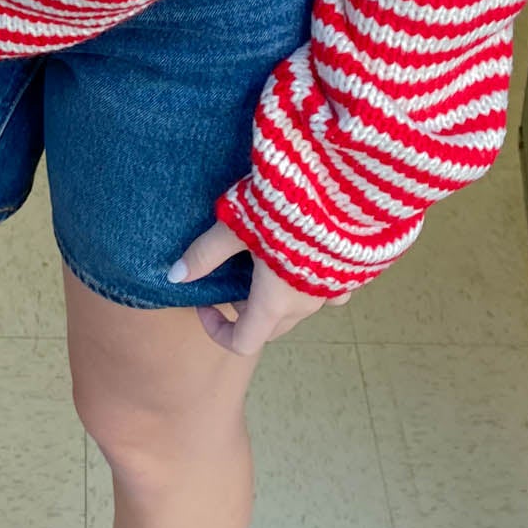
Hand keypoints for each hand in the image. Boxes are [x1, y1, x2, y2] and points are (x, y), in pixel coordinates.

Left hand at [168, 217, 351, 354]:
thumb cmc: (283, 206)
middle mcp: (306, 304)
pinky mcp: (351, 271)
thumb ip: (206, 253)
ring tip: (263, 262)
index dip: (217, 330)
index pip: (243, 342)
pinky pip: (330, 291)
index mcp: (275, 300)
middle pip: (270, 326)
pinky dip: (311, 284)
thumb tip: (176, 276)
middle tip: (231, 276)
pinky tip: (304, 258)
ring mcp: (333, 290)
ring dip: (277, 299)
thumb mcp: (236, 225)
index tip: (205, 303)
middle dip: (245, 311)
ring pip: (298, 309)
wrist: (344, 185)